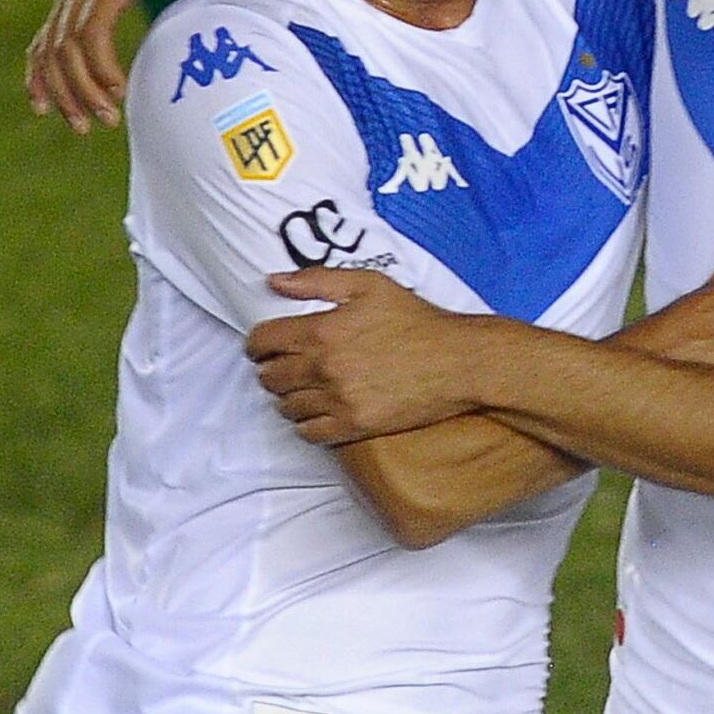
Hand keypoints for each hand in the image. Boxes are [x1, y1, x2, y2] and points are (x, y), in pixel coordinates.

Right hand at [26, 0, 207, 129]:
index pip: (90, 33)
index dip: (100, 66)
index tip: (120, 94)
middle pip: (66, 50)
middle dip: (82, 89)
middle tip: (109, 122)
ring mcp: (66, 3)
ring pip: (50, 54)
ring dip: (62, 93)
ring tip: (84, 127)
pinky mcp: (65, 12)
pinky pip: (41, 48)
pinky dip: (38, 77)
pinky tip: (42, 108)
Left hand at [248, 268, 493, 443]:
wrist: (457, 361)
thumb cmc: (417, 320)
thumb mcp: (369, 284)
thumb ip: (316, 281)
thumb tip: (273, 282)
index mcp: (321, 330)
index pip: (262, 341)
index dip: (257, 343)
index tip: (263, 346)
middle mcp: (323, 368)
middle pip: (270, 377)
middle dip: (272, 369)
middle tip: (286, 365)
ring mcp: (338, 400)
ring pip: (287, 406)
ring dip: (289, 397)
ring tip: (304, 388)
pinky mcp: (354, 425)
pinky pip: (309, 433)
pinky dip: (306, 423)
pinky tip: (318, 411)